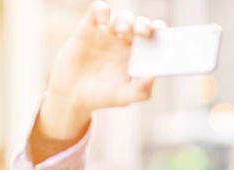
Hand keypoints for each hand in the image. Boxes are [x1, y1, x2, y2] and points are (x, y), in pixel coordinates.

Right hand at [38, 1, 163, 138]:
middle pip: (141, 24)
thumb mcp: (124, 98)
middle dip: (144, 24)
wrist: (72, 95)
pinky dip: (102, 10)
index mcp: (138, 56)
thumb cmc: (101, 97)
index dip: (160, 32)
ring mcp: (107, 34)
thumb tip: (154, 75)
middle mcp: (125, 43)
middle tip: (142, 32)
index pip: (154, 39)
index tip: (161, 33)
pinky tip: (103, 23)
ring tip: (121, 33)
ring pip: (123, 16)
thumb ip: (142, 90)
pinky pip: (98, 9)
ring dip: (126, 20)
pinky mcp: (88, 28)